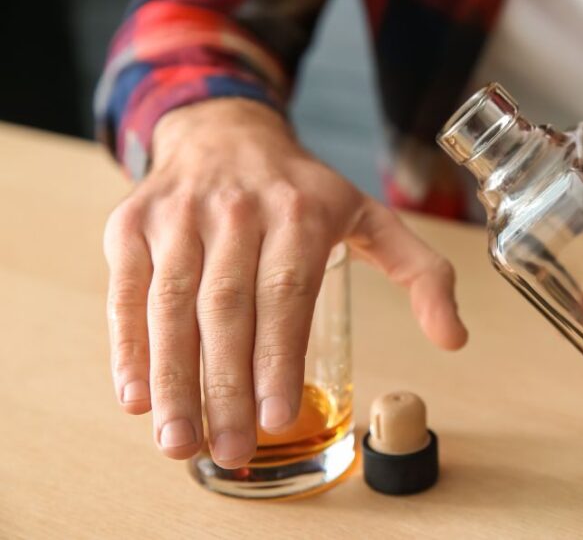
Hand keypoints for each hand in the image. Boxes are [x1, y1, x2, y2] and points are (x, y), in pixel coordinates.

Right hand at [103, 99, 466, 467]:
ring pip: (172, 304)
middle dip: (225, 386)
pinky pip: (127, 291)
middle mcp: (238, 210)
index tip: (277, 417)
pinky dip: (128, 346)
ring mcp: (180, 215)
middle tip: (229, 449)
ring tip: (179, 441)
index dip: (278, 358)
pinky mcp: (133, 224)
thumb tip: (455, 337)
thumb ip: (421, 273)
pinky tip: (136, 396)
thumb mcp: (372, 217)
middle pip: (226, 306)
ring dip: (173, 378)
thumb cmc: (303, 192)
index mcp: (302, 213)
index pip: (286, 292)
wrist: (226, 133)